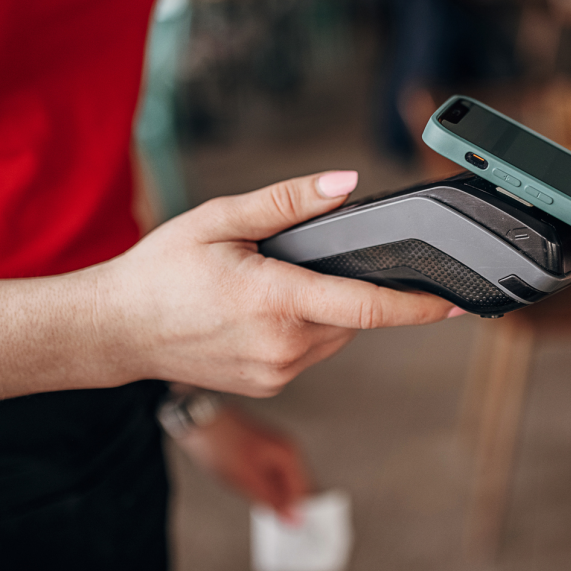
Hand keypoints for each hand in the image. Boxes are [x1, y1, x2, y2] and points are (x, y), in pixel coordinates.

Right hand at [90, 171, 459, 396]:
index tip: (455, 304)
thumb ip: (289, 202)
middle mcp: (283, 346)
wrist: (115, 330)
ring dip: (325, 308)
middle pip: (353, 315)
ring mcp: (276, 372)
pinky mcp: (269, 385)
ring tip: (271, 285)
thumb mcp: (220, 218)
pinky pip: (311, 351)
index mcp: (276, 301)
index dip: (418, 307)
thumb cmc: (160, 271)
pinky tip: (263, 311)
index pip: (368, 308)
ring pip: (334, 335)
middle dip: (346, 285)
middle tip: (298, 261)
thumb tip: (347, 184)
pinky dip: (305, 328)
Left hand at [175, 405, 310, 519]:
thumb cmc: (222, 445)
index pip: (304, 494)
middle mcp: (287, 451)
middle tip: (276, 525)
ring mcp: (274, 449)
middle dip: (287, 507)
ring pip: (282, 483)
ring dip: (274, 498)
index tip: (293, 532)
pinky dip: (265, 488)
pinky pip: (271, 476)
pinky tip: (251, 492)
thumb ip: (273, 501)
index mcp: (289, 456)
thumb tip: (294, 519)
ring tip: (259, 505)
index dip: (298, 514)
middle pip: (296, 488)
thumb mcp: (248, 481)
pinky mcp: (262, 451)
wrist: (200, 419)